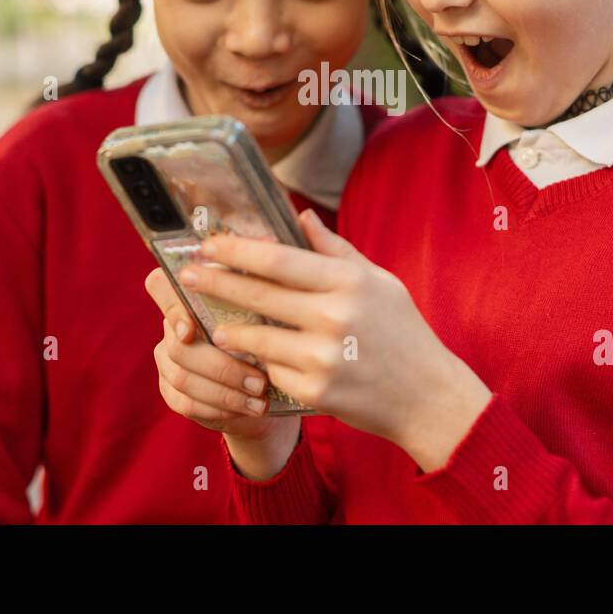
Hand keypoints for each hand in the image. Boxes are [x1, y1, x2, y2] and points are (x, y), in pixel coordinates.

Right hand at [144, 267, 291, 445]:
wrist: (268, 388)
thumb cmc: (273, 335)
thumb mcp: (273, 308)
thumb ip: (266, 278)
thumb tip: (279, 235)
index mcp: (188, 296)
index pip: (161, 287)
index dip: (172, 307)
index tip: (191, 328)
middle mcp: (171, 326)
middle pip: (178, 346)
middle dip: (222, 366)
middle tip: (259, 380)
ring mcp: (167, 361)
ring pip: (183, 377)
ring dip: (225, 391)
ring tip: (259, 397)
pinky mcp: (171, 393)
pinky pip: (186, 403)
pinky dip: (219, 408)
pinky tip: (248, 409)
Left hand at [178, 209, 492, 470]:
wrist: (427, 397)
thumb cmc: (402, 332)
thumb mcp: (378, 282)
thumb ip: (335, 250)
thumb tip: (300, 216)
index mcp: (349, 282)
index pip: (279, 260)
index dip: (237, 250)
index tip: (208, 244)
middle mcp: (334, 317)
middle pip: (258, 295)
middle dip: (215, 282)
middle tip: (186, 274)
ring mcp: (322, 357)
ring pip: (256, 338)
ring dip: (229, 330)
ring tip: (213, 323)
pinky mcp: (314, 392)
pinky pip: (271, 371)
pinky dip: (261, 364)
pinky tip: (253, 360)